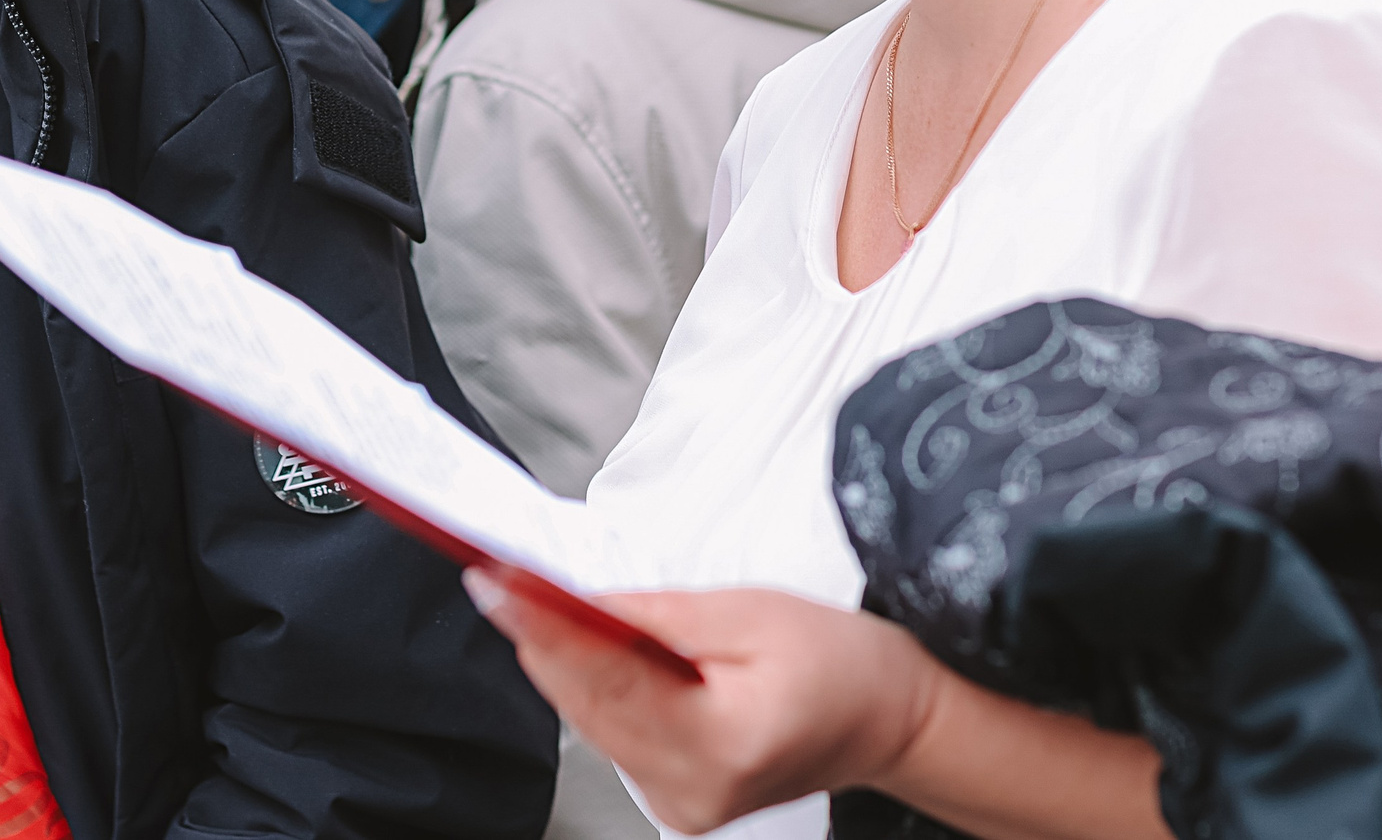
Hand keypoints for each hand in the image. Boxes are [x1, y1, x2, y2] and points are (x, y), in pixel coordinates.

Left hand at [465, 573, 1167, 839]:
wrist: (888, 719)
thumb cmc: (838, 661)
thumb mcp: (749, 613)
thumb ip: (655, 615)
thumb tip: (576, 600)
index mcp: (720, 744)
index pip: (606, 681)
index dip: (543, 627)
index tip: (495, 585)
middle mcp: (690, 790)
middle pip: (587, 707)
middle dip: (538, 637)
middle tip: (492, 577)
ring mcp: (680, 804)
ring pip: (592, 721)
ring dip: (560, 659)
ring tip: (524, 598)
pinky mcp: (674, 797)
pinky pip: (613, 733)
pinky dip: (592, 685)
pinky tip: (574, 643)